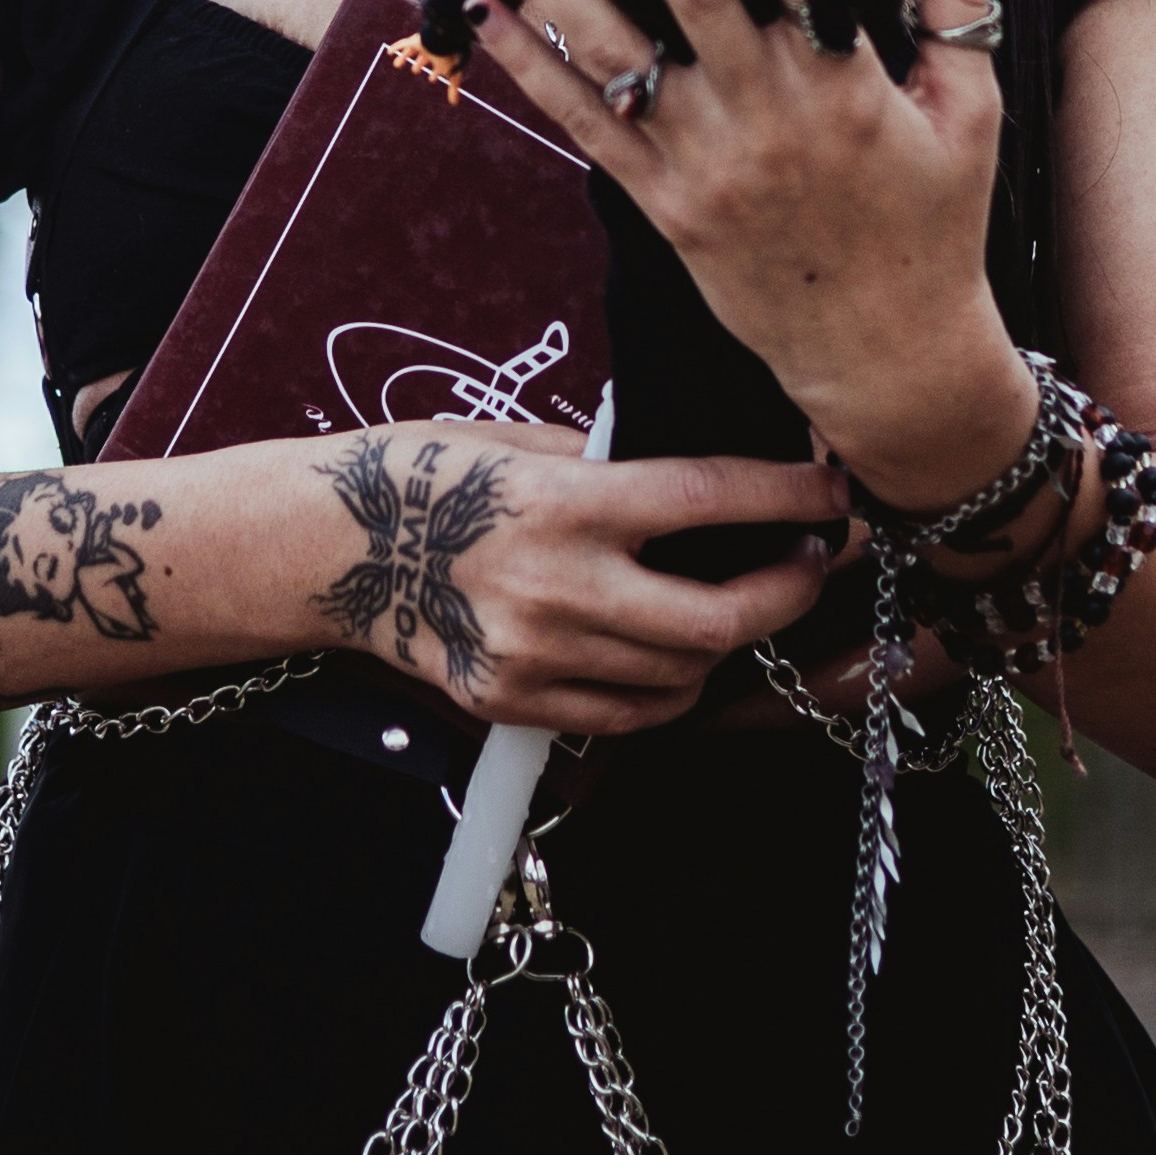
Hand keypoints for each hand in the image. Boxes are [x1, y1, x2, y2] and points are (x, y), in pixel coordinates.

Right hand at [295, 430, 845, 732]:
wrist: (324, 551)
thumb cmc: (423, 475)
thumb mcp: (522, 440)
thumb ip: (612, 463)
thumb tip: (702, 480)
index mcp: (565, 505)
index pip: (709, 499)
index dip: (787, 496)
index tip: (831, 492)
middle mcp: (558, 588)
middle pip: (717, 616)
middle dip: (786, 590)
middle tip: (809, 561)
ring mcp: (536, 657)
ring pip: (681, 673)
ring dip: (726, 638)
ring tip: (739, 599)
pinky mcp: (513, 702)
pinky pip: (628, 714)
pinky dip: (668, 688)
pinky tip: (674, 652)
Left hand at [456, 0, 1036, 508]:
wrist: (886, 355)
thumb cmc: (936, 224)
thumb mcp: (970, 109)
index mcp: (848, 87)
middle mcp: (768, 119)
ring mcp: (707, 165)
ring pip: (618, 53)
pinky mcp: (665, 206)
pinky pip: (588, 128)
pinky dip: (532, 72)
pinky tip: (490, 15)